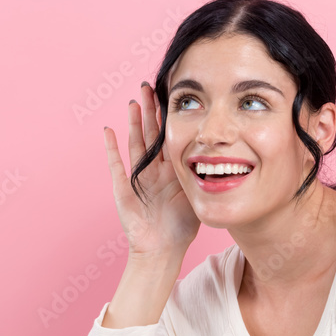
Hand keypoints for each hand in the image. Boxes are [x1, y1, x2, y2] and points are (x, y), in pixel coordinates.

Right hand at [104, 82, 199, 258]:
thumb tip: (226, 157)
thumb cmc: (181, 227)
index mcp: (172, 169)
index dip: (169, 116)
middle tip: (149, 85)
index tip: (171, 93)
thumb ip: (206, 176)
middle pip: (150, 133)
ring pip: (135, 143)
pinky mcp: (124, 188)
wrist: (162, 249)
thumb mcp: (197, 196)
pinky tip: (109, 130)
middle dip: (150, 110)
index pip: (170, 136)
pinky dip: (112, 148)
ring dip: (133, 123)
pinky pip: (117, 164)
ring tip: (134, 101)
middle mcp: (154, 169)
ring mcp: (138, 177)